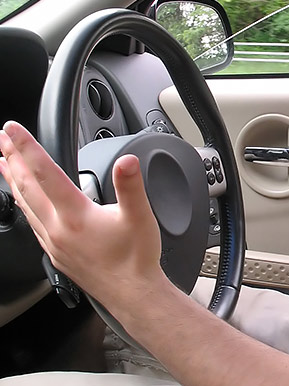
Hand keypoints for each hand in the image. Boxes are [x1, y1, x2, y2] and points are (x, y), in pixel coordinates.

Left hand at [0, 121, 163, 306]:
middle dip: (13, 159)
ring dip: (13, 181)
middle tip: (2, 138)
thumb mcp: (140, 217)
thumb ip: (131, 186)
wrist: (131, 294)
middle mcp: (58, 229)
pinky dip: (23, 204)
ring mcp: (53, 243)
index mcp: (75, 215)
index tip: (12, 129)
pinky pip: (31, 223)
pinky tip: (25, 202)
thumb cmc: (135, 259)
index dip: (27, 147)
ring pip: (25, 205)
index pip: (45, 172)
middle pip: (27, 186)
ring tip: (4, 164)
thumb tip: (127, 161)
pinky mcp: (56, 254)